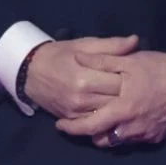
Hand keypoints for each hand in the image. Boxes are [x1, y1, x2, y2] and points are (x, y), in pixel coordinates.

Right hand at [20, 35, 138, 118]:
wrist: (30, 70)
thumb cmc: (59, 54)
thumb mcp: (84, 45)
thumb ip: (111, 45)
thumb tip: (135, 41)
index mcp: (86, 77)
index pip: (120, 82)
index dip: (131, 78)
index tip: (135, 74)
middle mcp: (82, 98)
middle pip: (117, 101)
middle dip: (128, 95)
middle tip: (135, 88)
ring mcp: (76, 111)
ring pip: (109, 115)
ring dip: (118, 108)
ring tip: (126, 100)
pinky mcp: (72, 119)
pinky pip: (96, 124)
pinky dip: (106, 118)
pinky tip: (112, 112)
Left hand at [55, 51, 165, 146]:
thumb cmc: (158, 68)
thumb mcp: (128, 60)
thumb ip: (101, 61)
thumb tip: (77, 58)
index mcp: (122, 108)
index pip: (90, 126)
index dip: (72, 128)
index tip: (60, 125)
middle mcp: (131, 127)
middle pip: (100, 140)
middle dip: (84, 135)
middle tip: (73, 128)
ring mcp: (144, 134)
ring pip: (116, 143)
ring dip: (103, 136)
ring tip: (94, 125)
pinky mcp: (155, 137)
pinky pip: (132, 142)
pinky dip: (120, 135)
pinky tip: (117, 124)